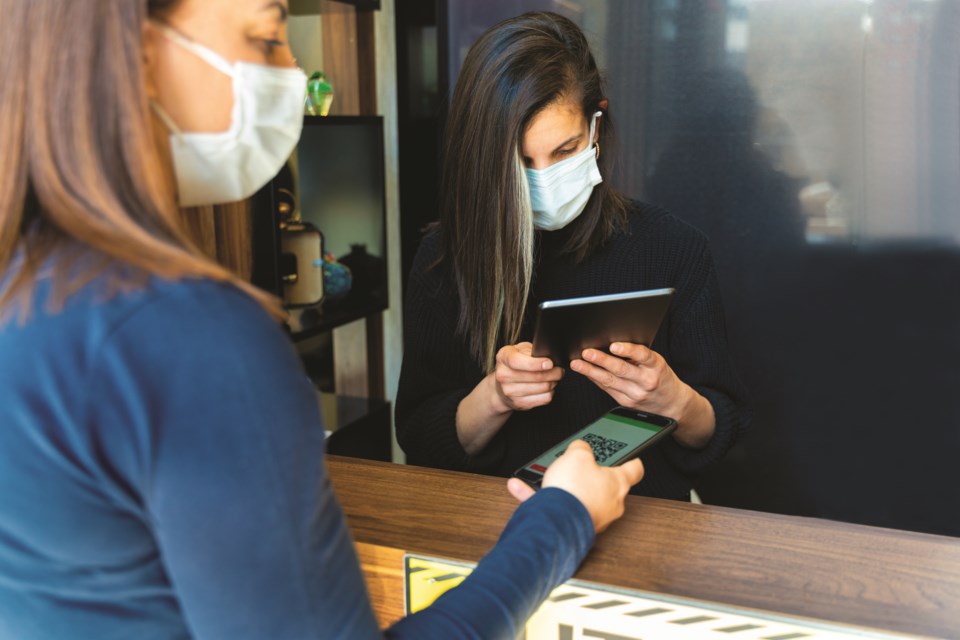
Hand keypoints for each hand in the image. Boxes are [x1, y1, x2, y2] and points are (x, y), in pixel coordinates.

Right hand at [490, 342, 563, 413]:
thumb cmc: (515, 364)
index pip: (517, 361)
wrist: (502, 385)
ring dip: (553, 382)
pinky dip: (550, 392)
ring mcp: (510, 392)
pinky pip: (544, 398)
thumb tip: (548, 357)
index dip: (536, 363)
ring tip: (554, 377)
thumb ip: (531, 351)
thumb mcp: (520, 350)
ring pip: (543, 388)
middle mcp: (503, 375)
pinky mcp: (519, 403)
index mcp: (503, 358)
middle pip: (535, 376)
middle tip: (559, 369)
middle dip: (553, 372)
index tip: (550, 363)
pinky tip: (547, 387)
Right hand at [507, 440, 643, 532]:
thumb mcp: (577, 455)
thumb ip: (580, 448)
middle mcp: (609, 504)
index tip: (632, 456)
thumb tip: (580, 448)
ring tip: (545, 475)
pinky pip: (557, 507)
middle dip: (591, 474)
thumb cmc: (574, 491)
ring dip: (562, 485)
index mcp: (618, 484)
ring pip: (578, 496)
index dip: (632, 460)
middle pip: (604, 485)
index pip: (634, 470)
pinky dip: (540, 498)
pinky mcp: (573, 526)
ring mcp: (592, 517)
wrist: (557, 523)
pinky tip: (520, 487)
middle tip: (580, 463)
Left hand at [570, 342, 714, 447]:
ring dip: (591, 371)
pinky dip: (595, 380)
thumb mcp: (657, 363)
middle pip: (621, 370)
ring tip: (577, 364)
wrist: (672, 404)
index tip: (614, 346)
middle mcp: (646, 381)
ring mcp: (635, 394)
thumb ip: (638, 355)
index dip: (628, 350)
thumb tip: (612, 344)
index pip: (643, 356)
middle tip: (586, 352)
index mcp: (656, 366)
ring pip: (610, 381)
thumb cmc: (662, 377)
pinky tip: (586, 373)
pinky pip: (607, 389)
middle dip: (601, 360)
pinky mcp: (626, 403)